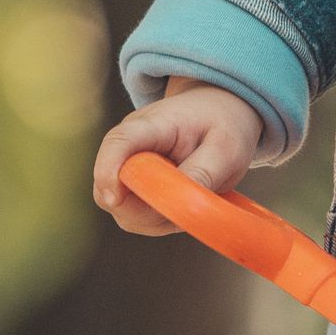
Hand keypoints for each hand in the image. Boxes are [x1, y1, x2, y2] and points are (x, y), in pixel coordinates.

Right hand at [91, 83, 259, 235]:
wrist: (217, 113)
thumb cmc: (222, 126)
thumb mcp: (226, 147)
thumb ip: (202, 174)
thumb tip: (181, 207)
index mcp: (154, 124)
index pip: (119, 142)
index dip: (108, 170)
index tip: (114, 199)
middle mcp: (130, 145)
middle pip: (112, 186)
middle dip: (144, 211)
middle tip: (189, 205)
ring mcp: (126, 167)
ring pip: (122, 209)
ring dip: (155, 219)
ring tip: (190, 199)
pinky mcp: (130, 189)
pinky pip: (133, 217)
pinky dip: (157, 221)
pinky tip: (181, 204)